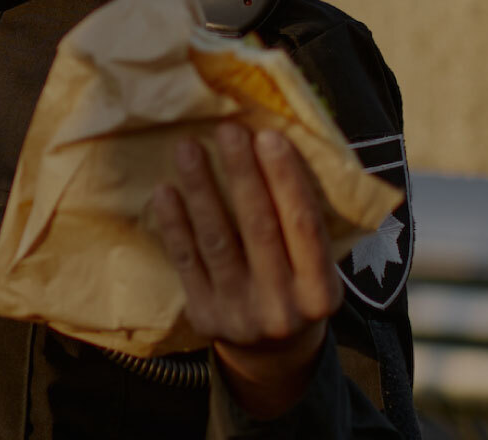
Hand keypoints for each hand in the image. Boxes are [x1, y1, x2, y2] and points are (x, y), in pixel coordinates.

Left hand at [150, 123, 339, 419]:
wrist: (272, 358)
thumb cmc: (298, 292)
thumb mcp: (320, 272)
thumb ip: (309, 225)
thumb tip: (288, 150)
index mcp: (321, 293)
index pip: (304, 227)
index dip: (285, 180)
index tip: (269, 137)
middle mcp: (283, 306)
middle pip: (260, 229)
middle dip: (242, 175)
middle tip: (227, 130)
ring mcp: (240, 314)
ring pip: (217, 242)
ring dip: (201, 190)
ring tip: (189, 148)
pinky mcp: (204, 316)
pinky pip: (186, 261)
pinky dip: (175, 224)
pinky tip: (166, 190)